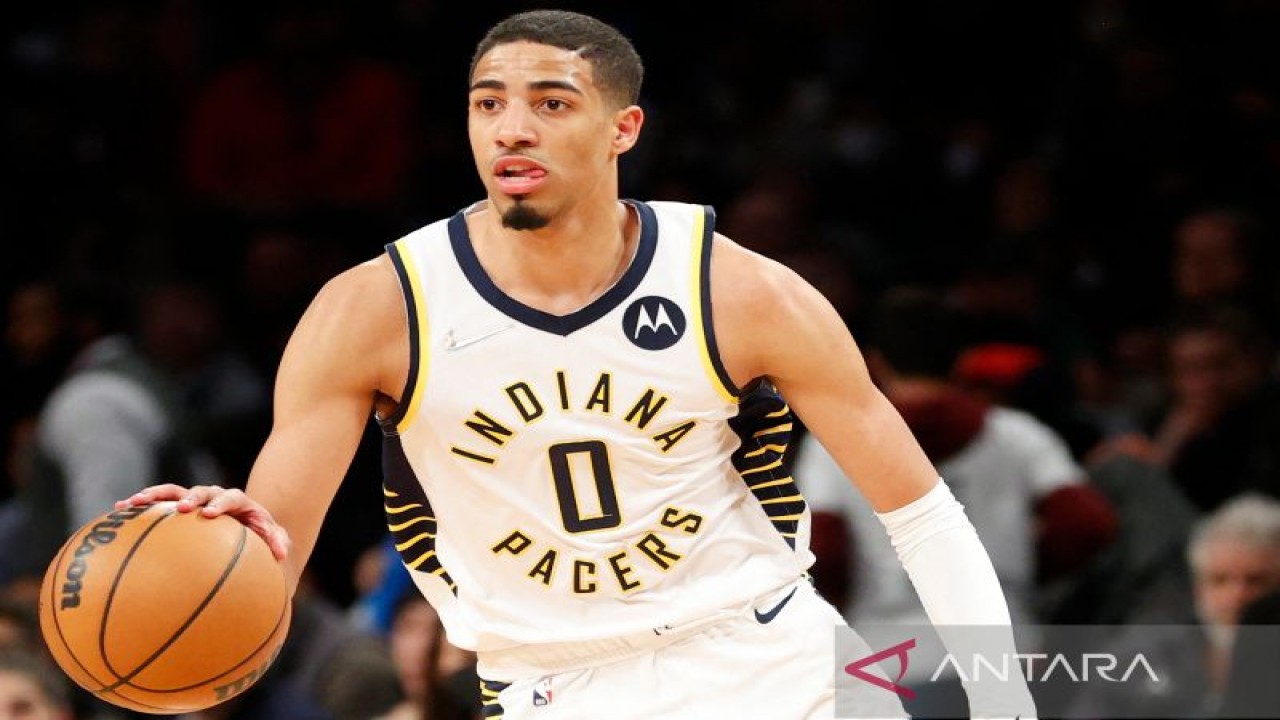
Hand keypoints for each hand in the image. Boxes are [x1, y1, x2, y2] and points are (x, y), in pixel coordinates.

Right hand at [115, 483, 290, 560]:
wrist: (246, 522)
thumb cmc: (259, 534)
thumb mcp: (272, 538)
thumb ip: (278, 542)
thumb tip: (284, 556)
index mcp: (240, 503)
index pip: (233, 498)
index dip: (221, 503)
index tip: (210, 514)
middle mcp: (216, 496)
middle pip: (203, 491)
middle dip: (192, 498)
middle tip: (180, 508)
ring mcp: (196, 499)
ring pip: (174, 491)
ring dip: (156, 495)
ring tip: (134, 503)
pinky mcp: (178, 504)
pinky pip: (158, 501)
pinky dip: (140, 503)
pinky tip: (118, 510)